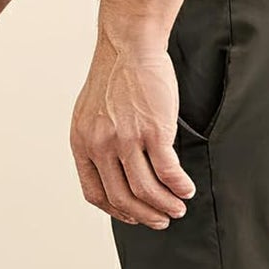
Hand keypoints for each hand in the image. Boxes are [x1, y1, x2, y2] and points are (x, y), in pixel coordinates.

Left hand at [70, 33, 195, 229]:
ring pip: (146, 190)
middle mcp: (100, 146)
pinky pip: (167, 171)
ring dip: (165, 205)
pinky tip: (186, 189)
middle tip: (161, 220)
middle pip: (122, 197)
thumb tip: (111, 171)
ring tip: (178, 208)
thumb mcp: (90, 115)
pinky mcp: (153, 131)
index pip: (95, 193)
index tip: (133, 216)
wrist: (128, 47)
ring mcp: (126, 140)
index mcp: (82, 145)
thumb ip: (96, 143)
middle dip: (145, 216)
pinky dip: (178, 186)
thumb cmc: (114, 78)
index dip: (116, 211)